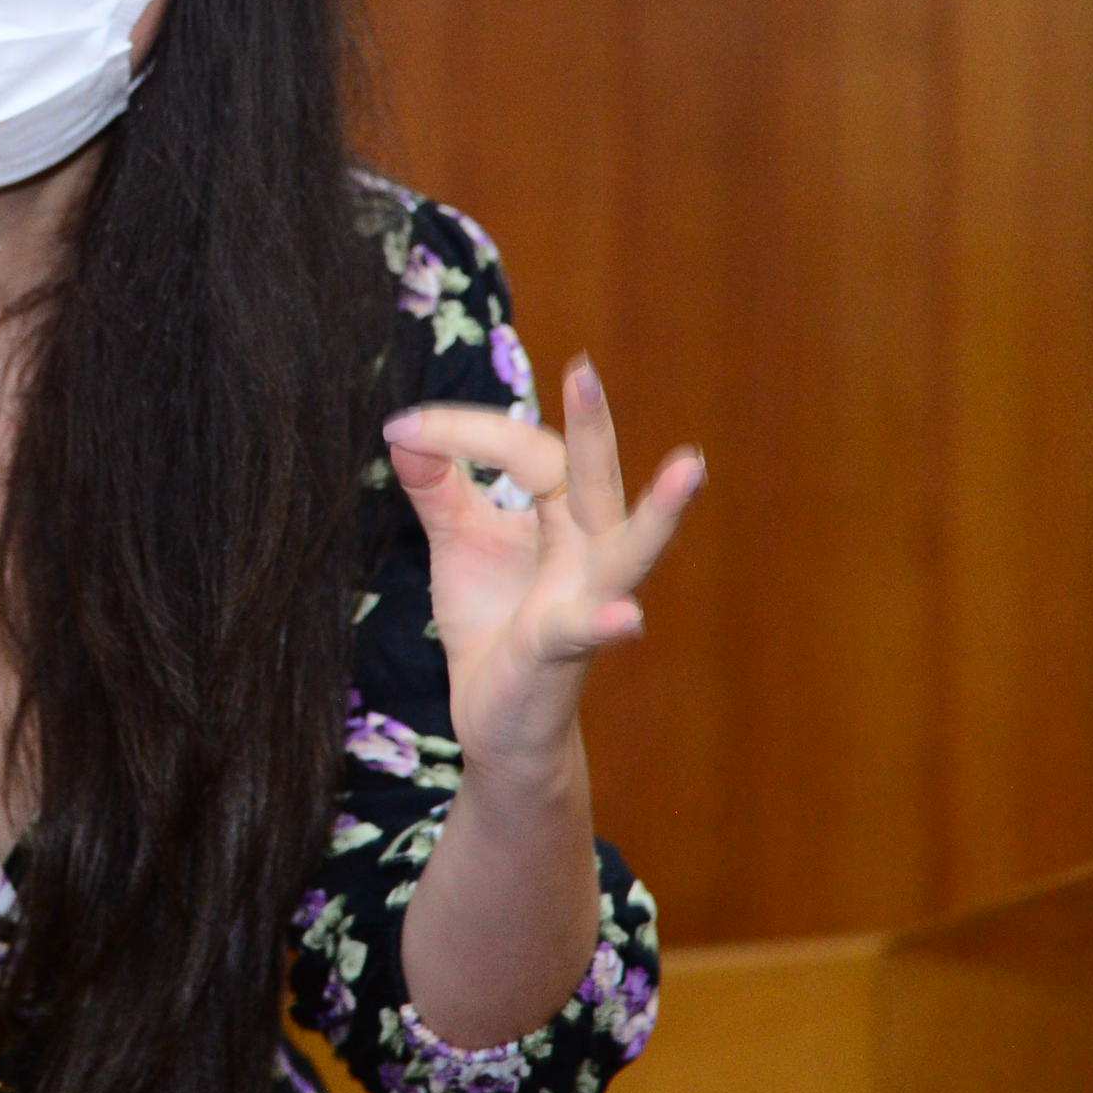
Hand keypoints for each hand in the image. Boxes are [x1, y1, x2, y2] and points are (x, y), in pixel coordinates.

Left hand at [382, 359, 700, 771]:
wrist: (494, 720)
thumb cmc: (491, 622)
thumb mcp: (458, 541)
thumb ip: (437, 485)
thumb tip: (402, 430)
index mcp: (564, 516)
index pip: (529, 451)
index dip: (468, 431)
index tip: (405, 429)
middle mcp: (588, 552)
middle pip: (594, 480)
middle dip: (593, 427)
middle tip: (584, 372)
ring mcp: (584, 602)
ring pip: (629, 550)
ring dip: (660, 514)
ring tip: (690, 468)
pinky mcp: (560, 653)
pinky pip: (585, 633)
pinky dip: (605, 623)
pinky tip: (626, 617)